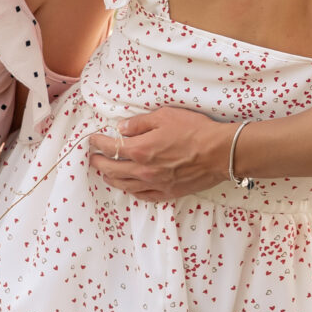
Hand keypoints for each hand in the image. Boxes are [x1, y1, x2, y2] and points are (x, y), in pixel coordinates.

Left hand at [86, 108, 232, 202]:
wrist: (219, 152)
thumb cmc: (195, 130)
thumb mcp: (166, 116)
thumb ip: (140, 123)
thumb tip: (122, 128)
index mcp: (140, 149)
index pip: (111, 147)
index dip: (98, 143)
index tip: (93, 139)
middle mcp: (143, 170)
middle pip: (112, 169)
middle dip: (99, 163)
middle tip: (93, 158)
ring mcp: (154, 183)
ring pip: (124, 185)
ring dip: (111, 178)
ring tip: (106, 173)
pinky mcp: (167, 192)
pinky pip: (142, 195)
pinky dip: (131, 191)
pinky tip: (129, 187)